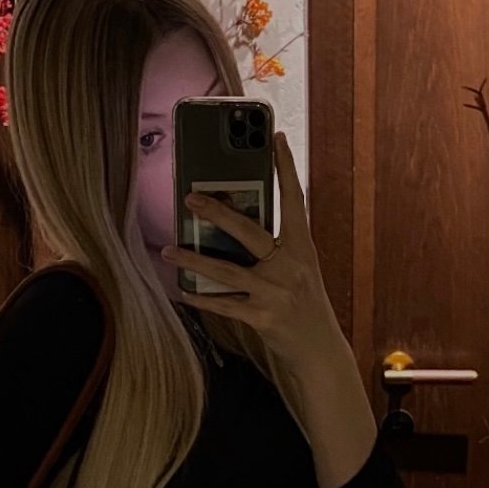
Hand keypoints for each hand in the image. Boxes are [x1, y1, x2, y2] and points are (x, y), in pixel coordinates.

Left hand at [161, 131, 342, 375]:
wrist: (319, 350)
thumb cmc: (303, 303)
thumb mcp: (297, 269)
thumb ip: (272, 247)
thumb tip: (229, 225)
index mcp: (302, 247)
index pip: (294, 199)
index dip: (285, 167)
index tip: (274, 138)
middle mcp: (290, 266)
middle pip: (250, 231)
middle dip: (218, 212)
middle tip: (190, 198)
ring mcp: (276, 292)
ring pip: (227, 270)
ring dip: (194, 259)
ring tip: (169, 249)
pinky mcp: (263, 318)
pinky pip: (224, 304)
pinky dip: (201, 297)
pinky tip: (183, 290)